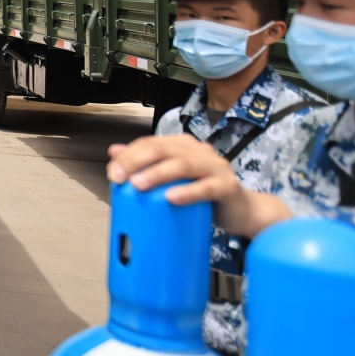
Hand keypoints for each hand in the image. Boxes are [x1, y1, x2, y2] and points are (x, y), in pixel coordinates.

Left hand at [105, 134, 290, 238]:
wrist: (241, 211)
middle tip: (119, 177)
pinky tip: (171, 198)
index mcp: (183, 146)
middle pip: (163, 149)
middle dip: (137, 161)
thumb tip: (114, 152)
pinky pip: (207, 188)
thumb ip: (147, 164)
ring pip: (183, 165)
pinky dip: (188, 192)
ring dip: (158, 174)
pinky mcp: (228, 186)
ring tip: (138, 185)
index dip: (130, 155)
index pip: (151, 143)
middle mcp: (199, 151)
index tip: (113, 172)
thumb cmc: (204, 194)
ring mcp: (216, 167)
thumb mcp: (173, 179)